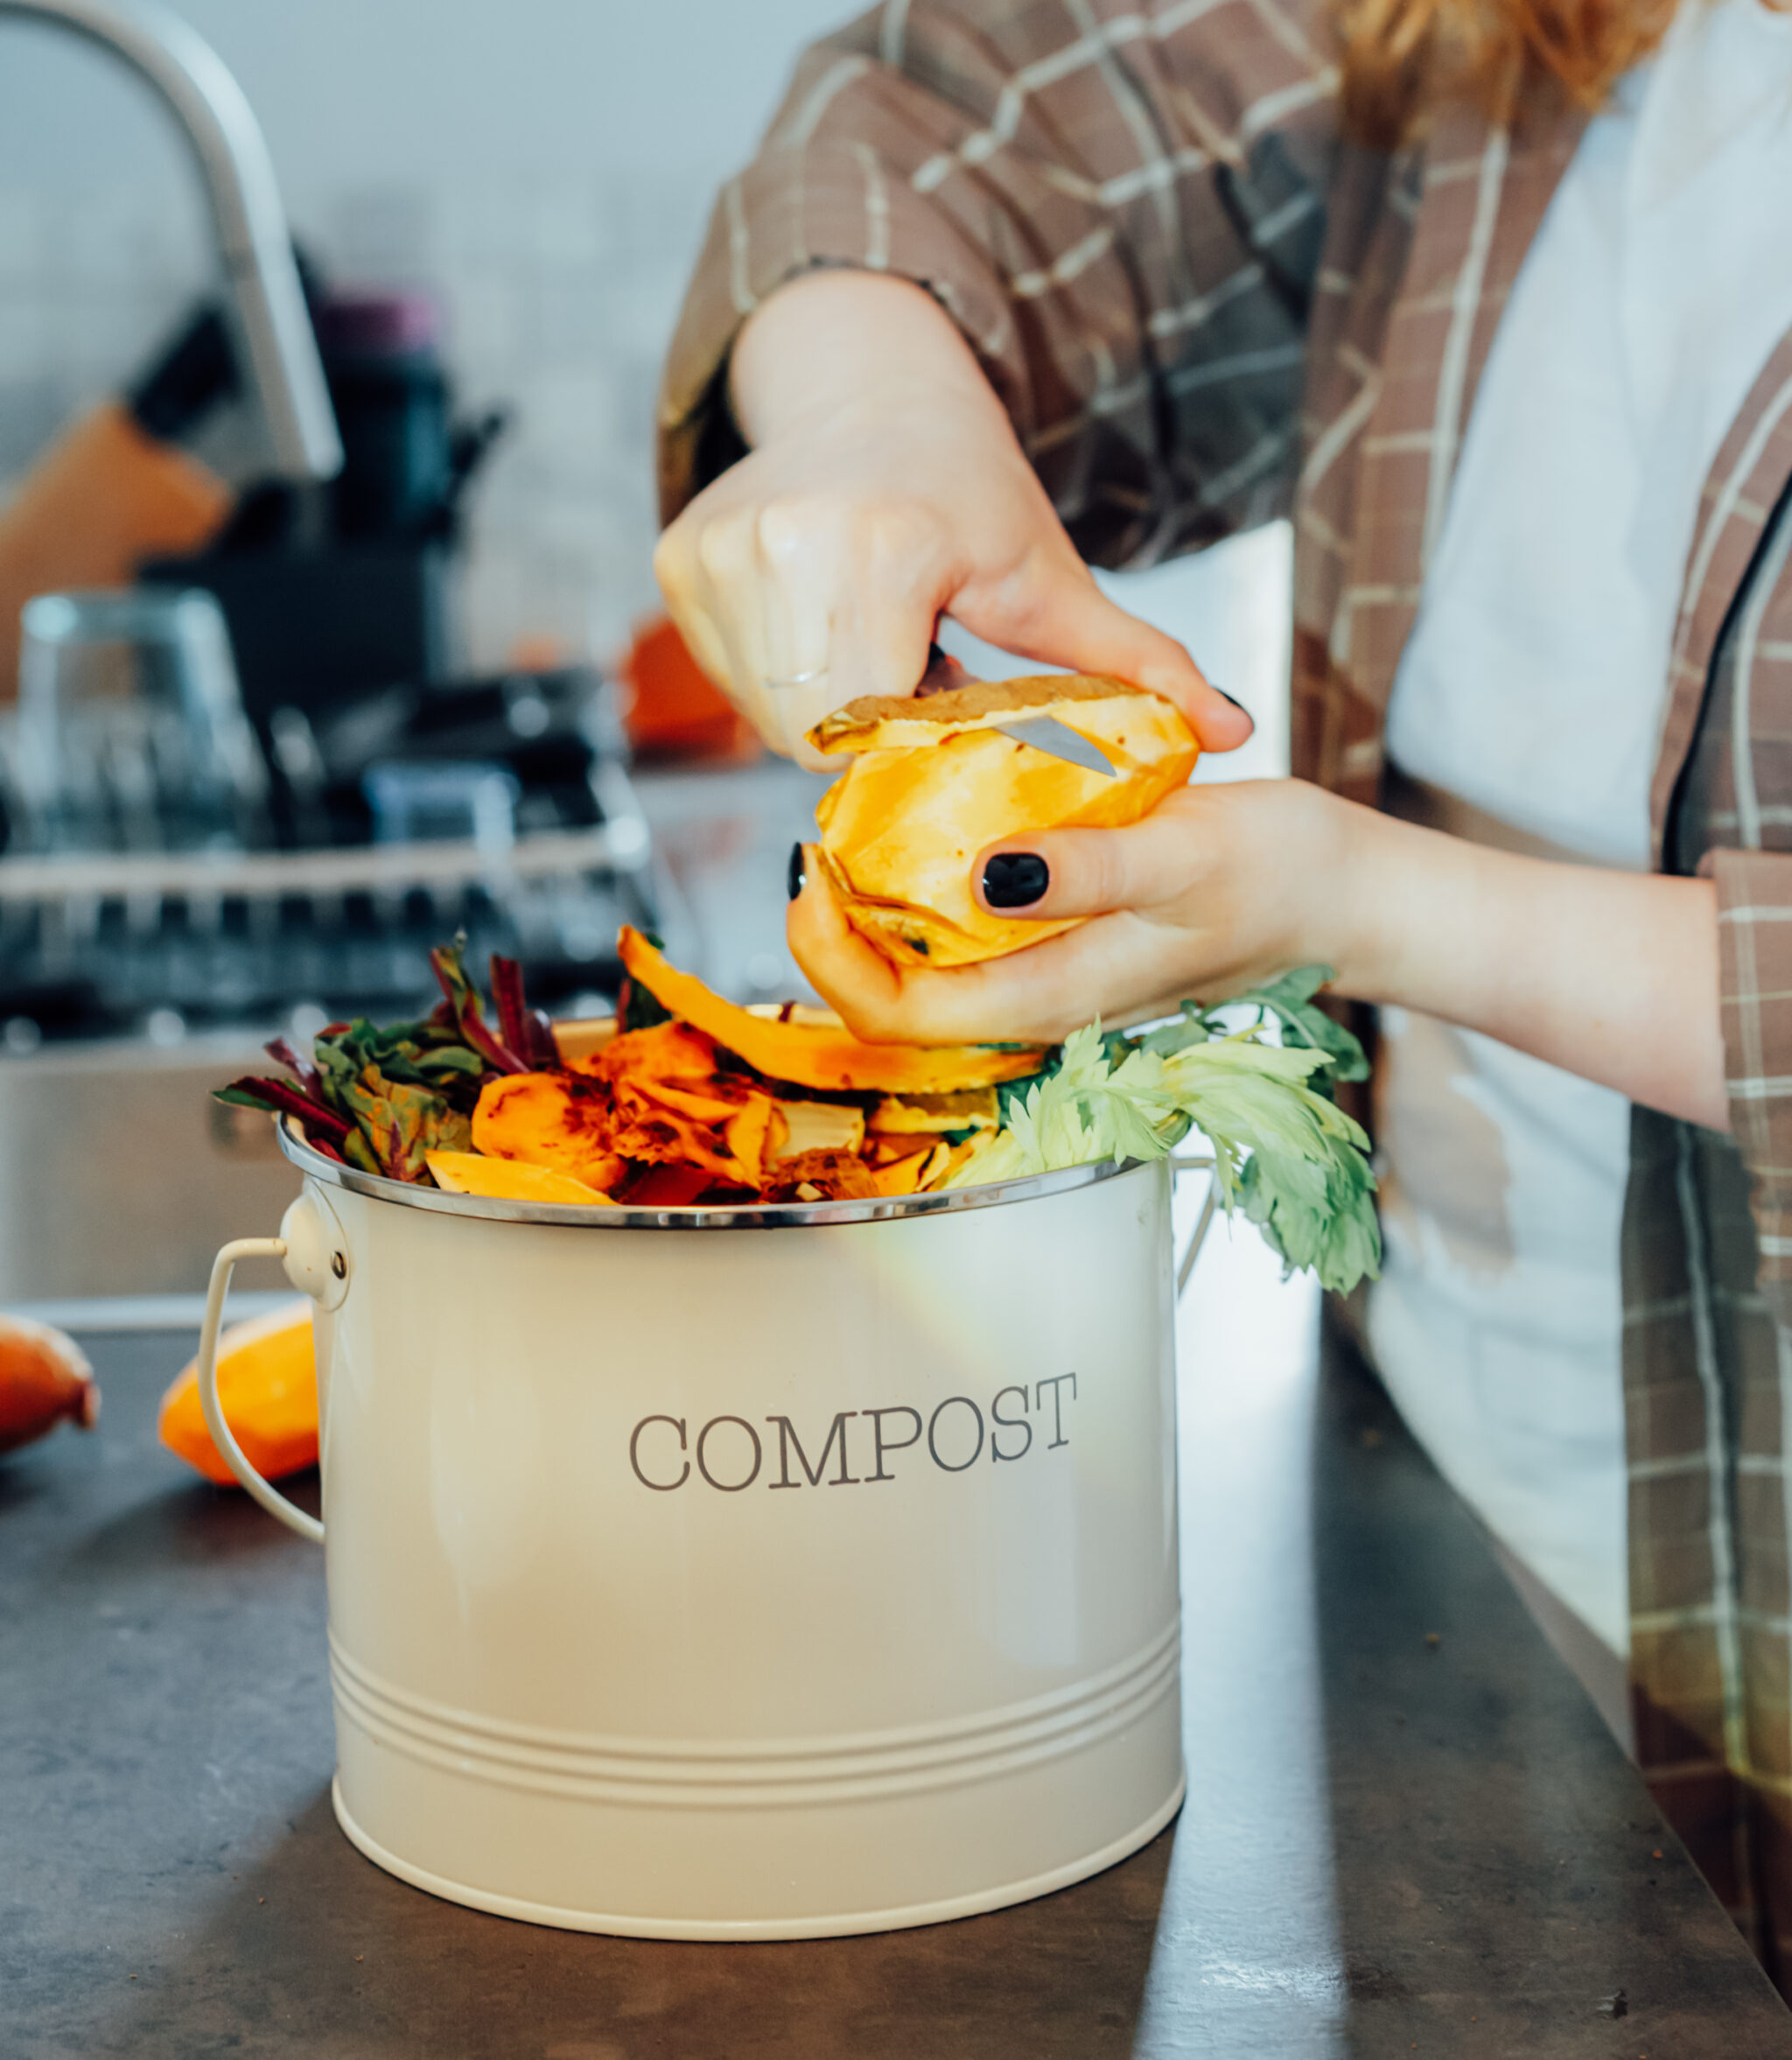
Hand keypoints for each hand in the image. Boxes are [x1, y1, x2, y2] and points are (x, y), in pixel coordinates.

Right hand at [653, 271, 1252, 769]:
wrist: (868, 383)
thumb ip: (1137, 663)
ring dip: (828, 708)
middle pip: (820, 734)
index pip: (883, 730)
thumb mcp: (1051, 574)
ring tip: (878, 646)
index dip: (917, 746)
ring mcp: (716, 553)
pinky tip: (827, 628)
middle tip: (919, 683)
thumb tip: (1232, 732)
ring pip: (768, 714)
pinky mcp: (678, 562)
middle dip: (873, 736)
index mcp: (880, 548)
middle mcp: (780, 545)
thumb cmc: (967, 488)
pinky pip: (730, 675)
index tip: (951, 716)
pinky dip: (780, 678)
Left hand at [788, 780, 1364, 1043]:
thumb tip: (985, 877)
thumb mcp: (1183, 855)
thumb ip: (1087, 870)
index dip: (832, 958)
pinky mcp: (1061, 936)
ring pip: (925, 958)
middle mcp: (1033, 998)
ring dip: (879, 901)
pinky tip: (930, 813)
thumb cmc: (1276, 876)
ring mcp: (1045, 970)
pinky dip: (930, 877)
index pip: (898, 1013)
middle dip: (839, 925)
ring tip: (859, 817)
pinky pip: (968, 923)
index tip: (811, 877)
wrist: (1341, 892)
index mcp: (1049, 998)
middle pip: (894, 992)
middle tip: (823, 832)